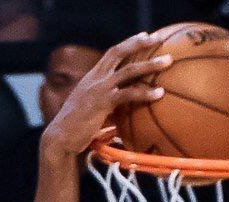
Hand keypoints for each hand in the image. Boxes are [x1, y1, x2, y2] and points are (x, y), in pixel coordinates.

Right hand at [41, 31, 170, 159]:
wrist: (60, 139)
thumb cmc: (75, 131)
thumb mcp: (91, 113)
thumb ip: (106, 110)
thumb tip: (120, 122)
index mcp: (92, 77)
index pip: (112, 53)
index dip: (128, 43)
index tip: (145, 36)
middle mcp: (95, 78)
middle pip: (119, 52)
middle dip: (139, 43)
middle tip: (158, 37)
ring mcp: (99, 88)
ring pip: (128, 70)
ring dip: (149, 64)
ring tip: (167, 61)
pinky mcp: (102, 102)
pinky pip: (128, 94)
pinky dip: (145, 93)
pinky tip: (160, 93)